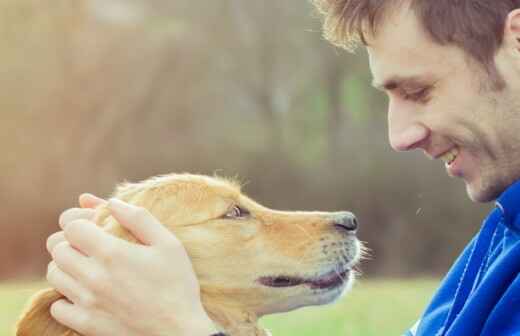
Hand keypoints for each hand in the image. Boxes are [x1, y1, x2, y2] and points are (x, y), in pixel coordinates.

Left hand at [46, 194, 216, 335]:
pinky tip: (85, 293)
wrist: (179, 331)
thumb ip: (139, 219)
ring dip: (66, 266)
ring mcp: (87, 302)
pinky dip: (66, 296)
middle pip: (57, 248)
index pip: (71, 227)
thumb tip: (112, 202)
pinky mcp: (85, 323)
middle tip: (89, 245)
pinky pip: (57, 305)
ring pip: (53, 274)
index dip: (80, 222)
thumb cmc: (177, 284)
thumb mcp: (168, 244)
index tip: (93, 227)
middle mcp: (93, 276)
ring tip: (86, 267)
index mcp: (112, 253)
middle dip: (70, 241)